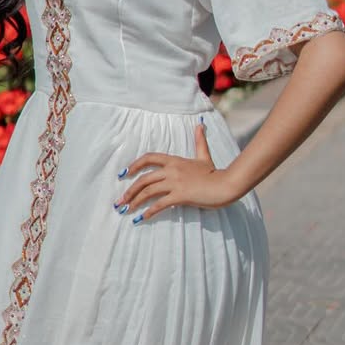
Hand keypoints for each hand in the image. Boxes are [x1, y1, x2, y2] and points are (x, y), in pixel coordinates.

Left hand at [120, 123, 238, 223]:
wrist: (225, 184)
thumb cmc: (214, 173)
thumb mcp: (204, 156)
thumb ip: (199, 141)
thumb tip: (199, 125)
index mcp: (174, 160)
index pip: (149, 158)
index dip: (134, 165)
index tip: (123, 174)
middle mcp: (172, 170)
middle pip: (144, 178)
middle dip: (130, 191)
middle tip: (120, 201)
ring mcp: (175, 183)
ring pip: (148, 191)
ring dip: (135, 202)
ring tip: (126, 211)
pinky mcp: (180, 196)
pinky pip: (159, 204)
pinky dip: (148, 212)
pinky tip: (141, 218)